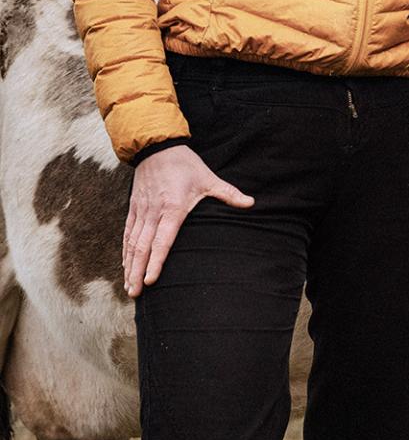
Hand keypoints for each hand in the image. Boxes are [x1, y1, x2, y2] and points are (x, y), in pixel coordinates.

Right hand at [123, 144, 252, 297]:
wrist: (157, 146)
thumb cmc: (185, 164)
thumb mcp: (208, 178)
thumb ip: (228, 193)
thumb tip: (251, 203)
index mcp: (173, 207)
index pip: (163, 240)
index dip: (156, 261)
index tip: (151, 279)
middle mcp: (154, 212)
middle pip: (142, 247)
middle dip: (138, 271)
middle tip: (136, 292)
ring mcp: (141, 210)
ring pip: (132, 243)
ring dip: (129, 265)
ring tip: (129, 286)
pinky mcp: (134, 208)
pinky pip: (127, 233)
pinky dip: (125, 251)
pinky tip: (125, 266)